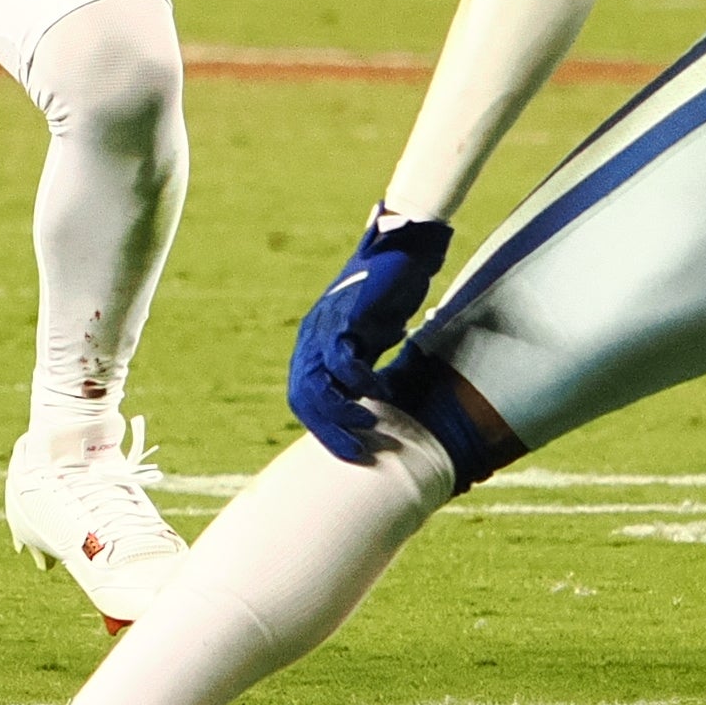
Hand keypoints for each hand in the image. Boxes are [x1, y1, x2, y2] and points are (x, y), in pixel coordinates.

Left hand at [287, 206, 453, 464]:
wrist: (402, 253)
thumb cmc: (388, 296)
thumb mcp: (370, 339)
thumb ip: (362, 365)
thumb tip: (370, 402)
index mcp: (313, 346)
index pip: (304, 397)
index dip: (323, 427)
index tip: (351, 450)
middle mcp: (311, 339)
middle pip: (304, 396)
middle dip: (328, 430)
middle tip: (356, 452)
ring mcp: (325, 327)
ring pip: (316, 382)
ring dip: (341, 410)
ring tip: (369, 423)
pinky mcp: (345, 317)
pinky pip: (342, 359)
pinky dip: (360, 381)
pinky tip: (381, 389)